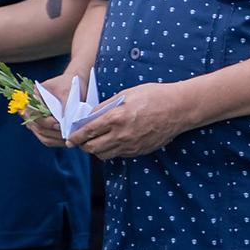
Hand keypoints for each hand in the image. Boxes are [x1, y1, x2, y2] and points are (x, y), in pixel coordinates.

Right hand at [24, 72, 86, 149]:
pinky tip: (68, 140)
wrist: (75, 81)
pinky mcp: (46, 128)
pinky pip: (48, 139)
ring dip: (56, 139)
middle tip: (67, 134)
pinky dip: (57, 141)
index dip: (44, 120)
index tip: (58, 123)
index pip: (32, 113)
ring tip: (69, 138)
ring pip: (42, 135)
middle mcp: (32, 110)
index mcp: (33, 97)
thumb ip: (65, 106)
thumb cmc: (70, 83)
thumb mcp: (68, 91)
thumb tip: (65, 123)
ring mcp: (38, 120)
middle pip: (36, 126)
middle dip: (52, 132)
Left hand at [68, 82, 190, 159]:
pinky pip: (118, 155)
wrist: (179, 108)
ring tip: (96, 141)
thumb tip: (91, 116)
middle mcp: (122, 135)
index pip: (88, 132)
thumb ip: (106, 106)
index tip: (70, 138)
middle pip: (92, 148)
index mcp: (116, 118)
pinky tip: (113, 141)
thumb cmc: (154, 96)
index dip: (75, 136)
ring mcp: (131, 145)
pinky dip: (111, 150)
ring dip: (96, 149)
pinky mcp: (139, 151)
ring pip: (104, 155)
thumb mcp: (127, 94)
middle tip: (80, 140)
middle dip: (83, 145)